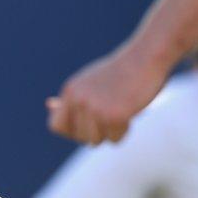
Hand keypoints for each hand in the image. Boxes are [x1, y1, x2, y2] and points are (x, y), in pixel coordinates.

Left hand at [47, 42, 168, 144]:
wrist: (147, 56)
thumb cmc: (120, 71)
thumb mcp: (89, 81)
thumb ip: (71, 97)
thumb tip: (49, 106)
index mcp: (70, 91)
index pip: (56, 126)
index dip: (70, 131)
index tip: (86, 126)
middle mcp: (78, 100)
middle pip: (79, 137)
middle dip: (96, 132)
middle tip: (110, 113)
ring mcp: (94, 108)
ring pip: (95, 141)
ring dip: (110, 132)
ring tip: (120, 111)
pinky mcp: (113, 116)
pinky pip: (114, 140)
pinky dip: (124, 131)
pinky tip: (130, 113)